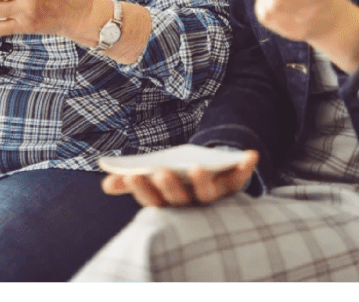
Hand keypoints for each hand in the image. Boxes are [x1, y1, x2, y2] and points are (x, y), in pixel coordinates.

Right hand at [101, 150, 259, 206]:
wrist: (211, 178)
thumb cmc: (176, 179)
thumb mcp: (153, 175)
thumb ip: (131, 179)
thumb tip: (107, 183)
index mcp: (169, 203)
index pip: (153, 200)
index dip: (143, 190)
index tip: (131, 176)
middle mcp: (192, 204)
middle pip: (180, 199)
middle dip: (170, 187)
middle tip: (162, 173)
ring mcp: (214, 196)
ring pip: (209, 194)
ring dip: (203, 183)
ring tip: (197, 168)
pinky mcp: (234, 185)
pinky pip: (241, 178)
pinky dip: (246, 167)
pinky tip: (251, 154)